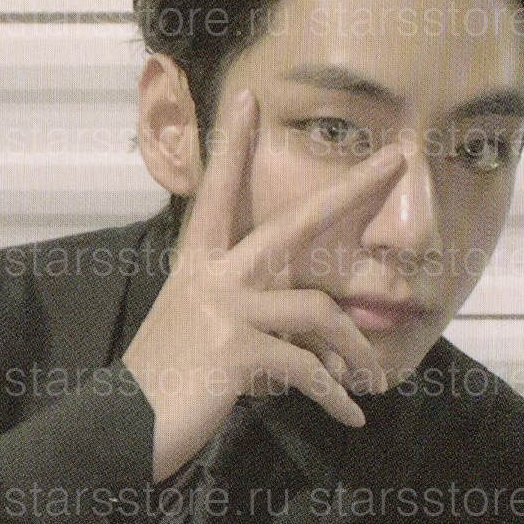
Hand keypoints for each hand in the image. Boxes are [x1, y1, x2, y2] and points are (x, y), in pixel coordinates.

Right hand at [123, 89, 404, 482]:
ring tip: (371, 379)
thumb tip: (311, 323)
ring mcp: (226, 309)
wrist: (125, 422)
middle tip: (398, 159)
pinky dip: (335, 397)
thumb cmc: (167, 372)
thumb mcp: (200, 323)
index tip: (250, 100)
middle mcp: (214, 274)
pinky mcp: (236, 351)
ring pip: (317, 310)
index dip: (233, 147)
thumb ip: (247, 307)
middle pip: (294, 222)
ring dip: (354, 349)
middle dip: (351, 190)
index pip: (218, 193)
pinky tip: (352, 416)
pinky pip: (307, 369)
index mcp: (199, 261)